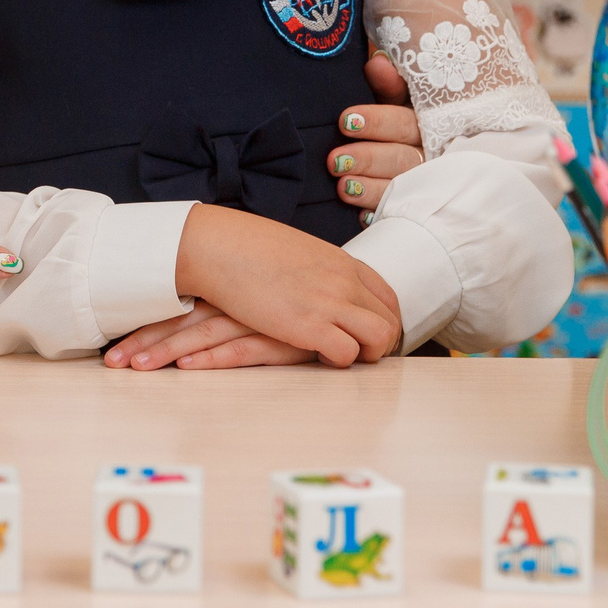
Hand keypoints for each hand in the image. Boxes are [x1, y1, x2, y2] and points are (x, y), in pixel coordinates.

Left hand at [103, 299, 315, 370]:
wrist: (350, 294)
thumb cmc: (298, 298)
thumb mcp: (256, 301)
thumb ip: (224, 311)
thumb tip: (185, 329)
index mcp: (224, 292)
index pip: (174, 310)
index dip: (142, 327)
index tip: (111, 346)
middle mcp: (234, 302)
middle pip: (179, 323)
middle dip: (143, 343)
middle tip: (111, 363)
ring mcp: (256, 319)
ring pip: (202, 336)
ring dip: (167, 351)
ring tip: (137, 367)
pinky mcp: (280, 338)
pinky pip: (240, 349)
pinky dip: (213, 358)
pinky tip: (188, 366)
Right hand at [173, 203, 401, 365]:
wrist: (218, 246)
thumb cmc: (247, 247)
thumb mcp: (297, 250)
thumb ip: (320, 269)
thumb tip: (322, 284)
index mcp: (342, 262)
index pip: (387, 297)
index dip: (384, 321)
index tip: (369, 334)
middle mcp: (344, 281)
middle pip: (389, 320)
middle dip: (379, 343)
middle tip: (358, 353)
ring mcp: (330, 302)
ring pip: (380, 337)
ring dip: (367, 353)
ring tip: (341, 355)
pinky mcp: (310, 326)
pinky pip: (348, 354)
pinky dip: (339, 361)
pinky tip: (318, 355)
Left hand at [333, 52, 425, 211]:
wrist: (435, 146)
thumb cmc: (404, 114)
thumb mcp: (400, 96)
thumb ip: (389, 83)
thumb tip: (376, 64)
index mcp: (428, 121)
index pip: (404, 121)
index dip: (377, 122)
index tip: (345, 120)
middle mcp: (432, 154)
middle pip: (403, 158)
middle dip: (368, 159)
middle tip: (334, 160)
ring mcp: (427, 183)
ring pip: (402, 188)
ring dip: (371, 189)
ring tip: (342, 188)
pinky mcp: (417, 205)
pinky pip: (401, 213)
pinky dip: (381, 214)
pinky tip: (362, 217)